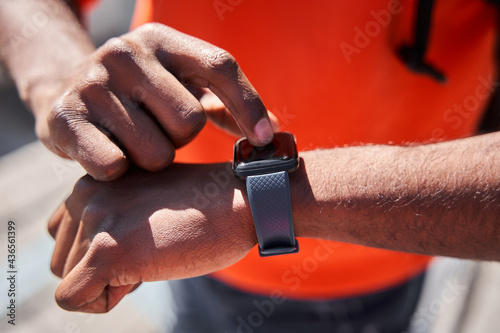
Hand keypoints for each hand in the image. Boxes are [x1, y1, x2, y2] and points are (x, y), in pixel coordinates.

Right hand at [35, 23, 274, 180]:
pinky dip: (120, 172)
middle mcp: (125, 53)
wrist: (65, 92)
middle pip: (190, 121)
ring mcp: (92, 83)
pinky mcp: (64, 118)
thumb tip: (273, 131)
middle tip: (160, 131)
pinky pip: (117, 166)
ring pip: (157, 153)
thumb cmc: (141, 96)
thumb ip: (225, 104)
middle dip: (182, 139)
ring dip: (152, 159)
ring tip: (133, 141)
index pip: (220, 66)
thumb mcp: (180, 85)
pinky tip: (109, 154)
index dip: (248, 104)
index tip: (263, 139)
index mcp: (162, 40)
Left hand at [47, 164, 255, 312]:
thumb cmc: (204, 208)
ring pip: (67, 281)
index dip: (99, 252)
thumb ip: (112, 217)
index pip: (64, 236)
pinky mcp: (106, 250)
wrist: (243, 200)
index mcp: (94, 179)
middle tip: (151, 249)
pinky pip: (72, 299)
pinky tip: (143, 275)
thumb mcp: (146, 202)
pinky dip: (105, 301)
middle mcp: (85, 191)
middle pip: (61, 261)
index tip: (141, 239)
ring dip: (109, 283)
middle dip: (103, 271)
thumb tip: (88, 266)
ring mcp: (95, 219)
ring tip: (153, 254)